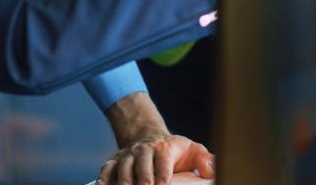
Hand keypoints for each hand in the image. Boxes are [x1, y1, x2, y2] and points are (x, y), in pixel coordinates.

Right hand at [100, 93, 214, 184]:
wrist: (148, 137)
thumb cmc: (174, 150)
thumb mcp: (192, 149)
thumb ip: (204, 159)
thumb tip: (211, 171)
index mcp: (164, 147)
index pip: (163, 159)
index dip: (162, 172)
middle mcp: (144, 150)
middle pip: (141, 162)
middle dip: (142, 178)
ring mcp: (128, 155)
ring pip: (122, 165)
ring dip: (123, 179)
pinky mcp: (115, 160)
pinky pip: (107, 168)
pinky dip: (104, 178)